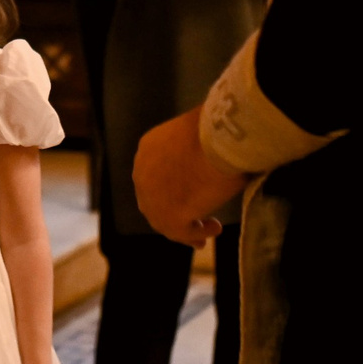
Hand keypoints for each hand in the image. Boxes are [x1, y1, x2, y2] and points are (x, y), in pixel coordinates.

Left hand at [133, 108, 245, 248]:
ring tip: (211, 227)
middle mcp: (142, 175)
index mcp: (148, 149)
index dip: (170, 187)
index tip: (189, 193)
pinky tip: (217, 227)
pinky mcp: (168, 218)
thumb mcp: (197, 134)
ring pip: (166, 220)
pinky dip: (198, 233)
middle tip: (195, 218)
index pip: (155, 175)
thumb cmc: (215, 130)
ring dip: (187, 227)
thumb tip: (210, 154)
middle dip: (175, 210)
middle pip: (156, 200)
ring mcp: (152, 199)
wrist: (219, 139)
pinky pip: (183, 231)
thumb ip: (195, 147)